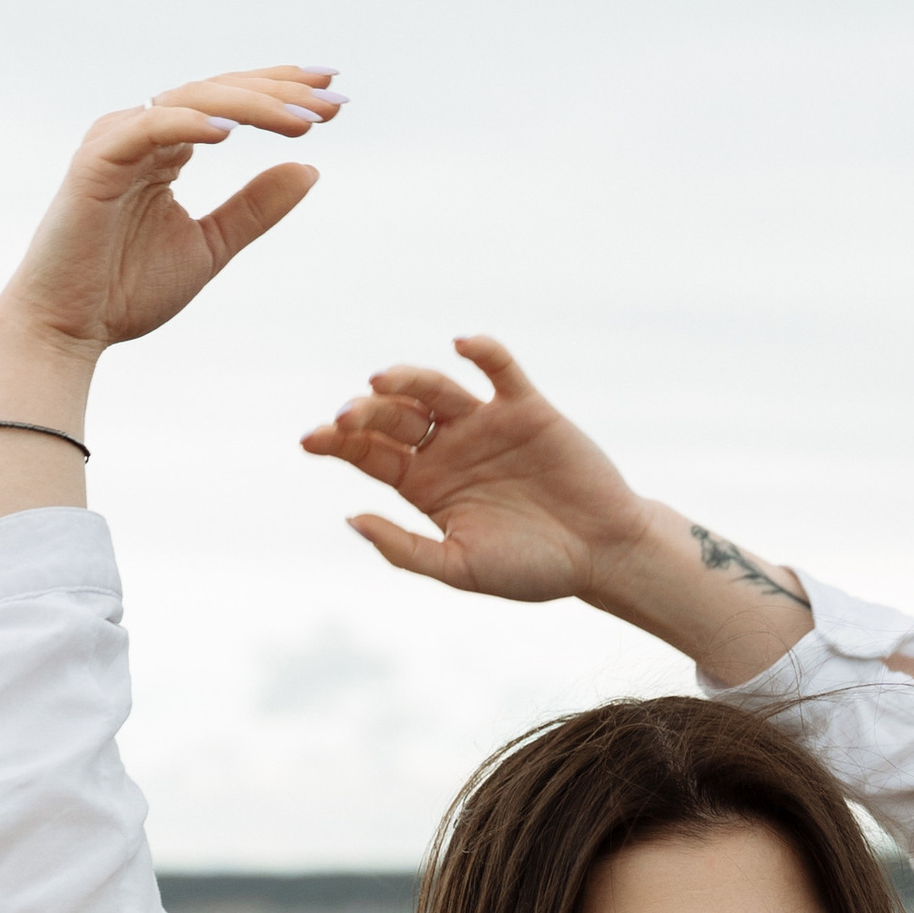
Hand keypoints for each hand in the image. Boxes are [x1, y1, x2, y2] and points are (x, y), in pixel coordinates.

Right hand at [0, 66, 341, 361]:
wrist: (68, 330)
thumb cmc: (126, 291)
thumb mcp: (211, 246)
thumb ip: (254, 208)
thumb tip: (312, 166)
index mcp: (167, 148)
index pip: (230, 103)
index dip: (281, 91)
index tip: (335, 95)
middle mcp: (141, 133)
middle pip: (217, 91)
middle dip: (279, 92)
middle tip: (334, 102)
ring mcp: (116, 141)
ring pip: (191, 101)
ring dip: (250, 106)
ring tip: (301, 120)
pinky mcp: (94, 162)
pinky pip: (149, 128)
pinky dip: (190, 125)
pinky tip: (233, 133)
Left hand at [298, 338, 655, 604]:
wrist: (602, 554)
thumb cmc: (532, 569)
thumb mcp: (460, 569)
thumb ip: (406, 549)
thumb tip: (351, 518)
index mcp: (423, 485)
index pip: (369, 454)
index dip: (337, 443)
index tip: (311, 438)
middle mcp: (447, 448)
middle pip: (392, 417)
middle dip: (364, 413)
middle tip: (346, 417)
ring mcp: (484, 424)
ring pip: (434, 388)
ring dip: (406, 379)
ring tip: (381, 381)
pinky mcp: (525, 408)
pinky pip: (499, 368)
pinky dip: (482, 350)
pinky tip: (461, 343)